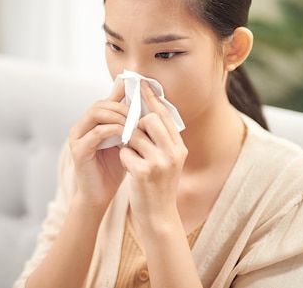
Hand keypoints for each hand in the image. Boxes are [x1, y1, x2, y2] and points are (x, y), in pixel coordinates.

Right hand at [68, 79, 128, 208]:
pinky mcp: (78, 150)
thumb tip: (144, 106)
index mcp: (91, 124)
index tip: (139, 93)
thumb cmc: (113, 169)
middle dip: (122, 106)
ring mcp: (77, 138)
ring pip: (96, 113)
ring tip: (134, 123)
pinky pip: (96, 132)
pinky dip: (113, 129)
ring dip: (118, 116)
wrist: (100, 196)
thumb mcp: (123, 142)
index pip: (105, 100)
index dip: (121, 94)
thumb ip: (127, 125)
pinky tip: (126, 134)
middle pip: (100, 104)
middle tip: (139, 113)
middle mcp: (81, 127)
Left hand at [120, 80, 187, 227]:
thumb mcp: (168, 161)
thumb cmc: (159, 187)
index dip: (153, 98)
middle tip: (131, 131)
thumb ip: (162, 139)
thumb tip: (148, 114)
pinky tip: (130, 168)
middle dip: (136, 123)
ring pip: (135, 135)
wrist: (158, 216)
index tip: (143, 85)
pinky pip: (126, 152)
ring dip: (128, 143)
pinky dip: (123, 158)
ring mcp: (160, 162)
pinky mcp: (144, 172)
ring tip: (132, 155)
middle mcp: (173, 152)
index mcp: (179, 147)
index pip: (166, 115)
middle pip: (150, 119)